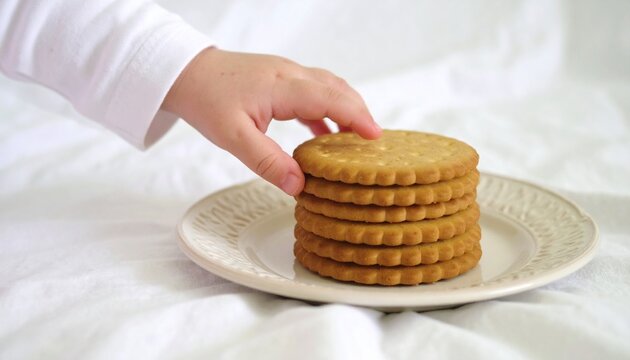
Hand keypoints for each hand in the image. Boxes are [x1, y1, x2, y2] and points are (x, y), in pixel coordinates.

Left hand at [161, 48, 381, 194]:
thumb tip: (300, 185)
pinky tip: (323, 133)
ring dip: (344, 109)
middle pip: (336, 89)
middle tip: (373, 142)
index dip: (356, 117)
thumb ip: (268, 162)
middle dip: (358, 113)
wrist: (183, 72)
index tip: (376, 138)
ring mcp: (284, 74)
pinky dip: (325, 110)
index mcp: (282, 87)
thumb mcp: (234, 138)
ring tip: (355, 138)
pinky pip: (311, 91)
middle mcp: (289, 74)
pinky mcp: (277, 79)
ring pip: (326, 87)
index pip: (331, 98)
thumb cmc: (206, 100)